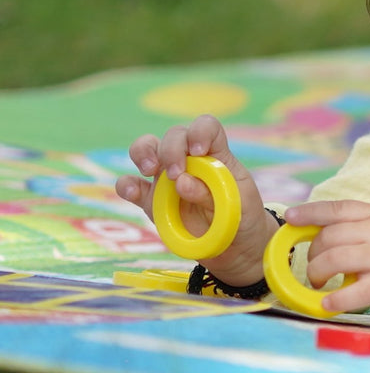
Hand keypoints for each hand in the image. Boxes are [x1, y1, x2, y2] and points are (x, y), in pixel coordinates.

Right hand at [114, 114, 276, 284]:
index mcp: (216, 154)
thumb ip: (210, 193)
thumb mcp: (236, 205)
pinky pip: (130, 186)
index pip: (206, 127)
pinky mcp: (151, 201)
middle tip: (176, 174)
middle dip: (171, 148)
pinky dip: (126, 184)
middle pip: (174, 135)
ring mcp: (167, 179)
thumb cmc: (240, 215)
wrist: (234, 246)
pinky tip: (132, 192)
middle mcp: (189, 160)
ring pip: (146, 149)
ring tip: (150, 170)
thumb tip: (180, 182)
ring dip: (144, 153)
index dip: (199, 132)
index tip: (198, 151)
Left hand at [284, 200, 369, 320]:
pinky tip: (327, 304)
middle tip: (316, 271)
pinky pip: (352, 291)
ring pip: (334, 260)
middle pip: (329, 236)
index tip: (290, 218)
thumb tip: (328, 235)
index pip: (338, 208)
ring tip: (320, 286)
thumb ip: (367, 228)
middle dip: (314, 255)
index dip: (310, 213)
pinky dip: (334, 299)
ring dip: (318, 275)